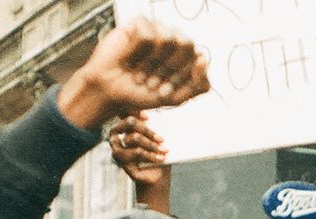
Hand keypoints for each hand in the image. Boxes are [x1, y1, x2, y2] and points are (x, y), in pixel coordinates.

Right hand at [57, 19, 209, 131]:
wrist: (111, 92)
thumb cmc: (142, 93)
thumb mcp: (176, 97)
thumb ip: (198, 84)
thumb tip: (204, 58)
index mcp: (186, 57)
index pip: (198, 58)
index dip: (181, 77)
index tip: (164, 91)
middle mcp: (174, 41)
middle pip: (187, 44)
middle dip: (169, 68)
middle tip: (152, 82)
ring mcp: (157, 30)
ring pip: (168, 38)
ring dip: (152, 63)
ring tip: (140, 73)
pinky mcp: (138, 24)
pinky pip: (147, 35)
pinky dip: (138, 52)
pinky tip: (130, 59)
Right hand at [108, 114, 168, 185]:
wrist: (157, 175)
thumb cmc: (156, 153)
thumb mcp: (155, 137)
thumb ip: (153, 125)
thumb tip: (160, 115)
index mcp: (122, 126)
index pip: (126, 111)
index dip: (135, 110)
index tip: (148, 117)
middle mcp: (115, 135)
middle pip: (130, 122)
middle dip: (148, 129)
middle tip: (162, 139)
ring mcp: (116, 148)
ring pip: (135, 138)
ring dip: (152, 144)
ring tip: (164, 150)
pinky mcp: (121, 161)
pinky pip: (138, 152)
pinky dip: (151, 155)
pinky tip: (160, 158)